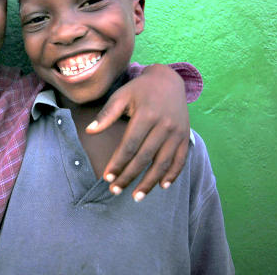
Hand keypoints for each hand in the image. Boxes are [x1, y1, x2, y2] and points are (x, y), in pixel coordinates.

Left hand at [86, 64, 190, 200]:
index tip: (107, 177)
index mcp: (146, 115)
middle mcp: (164, 125)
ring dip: (150, 182)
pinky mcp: (186, 136)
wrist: (169, 80)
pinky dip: (172, 174)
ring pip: (163, 162)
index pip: (130, 145)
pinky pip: (180, 159)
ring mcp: (177, 132)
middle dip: (129, 176)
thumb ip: (106, 114)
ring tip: (136, 196)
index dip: (118, 163)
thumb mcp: (121, 95)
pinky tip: (162, 186)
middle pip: (145, 157)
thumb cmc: (140, 89)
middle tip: (115, 190)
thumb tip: (90, 131)